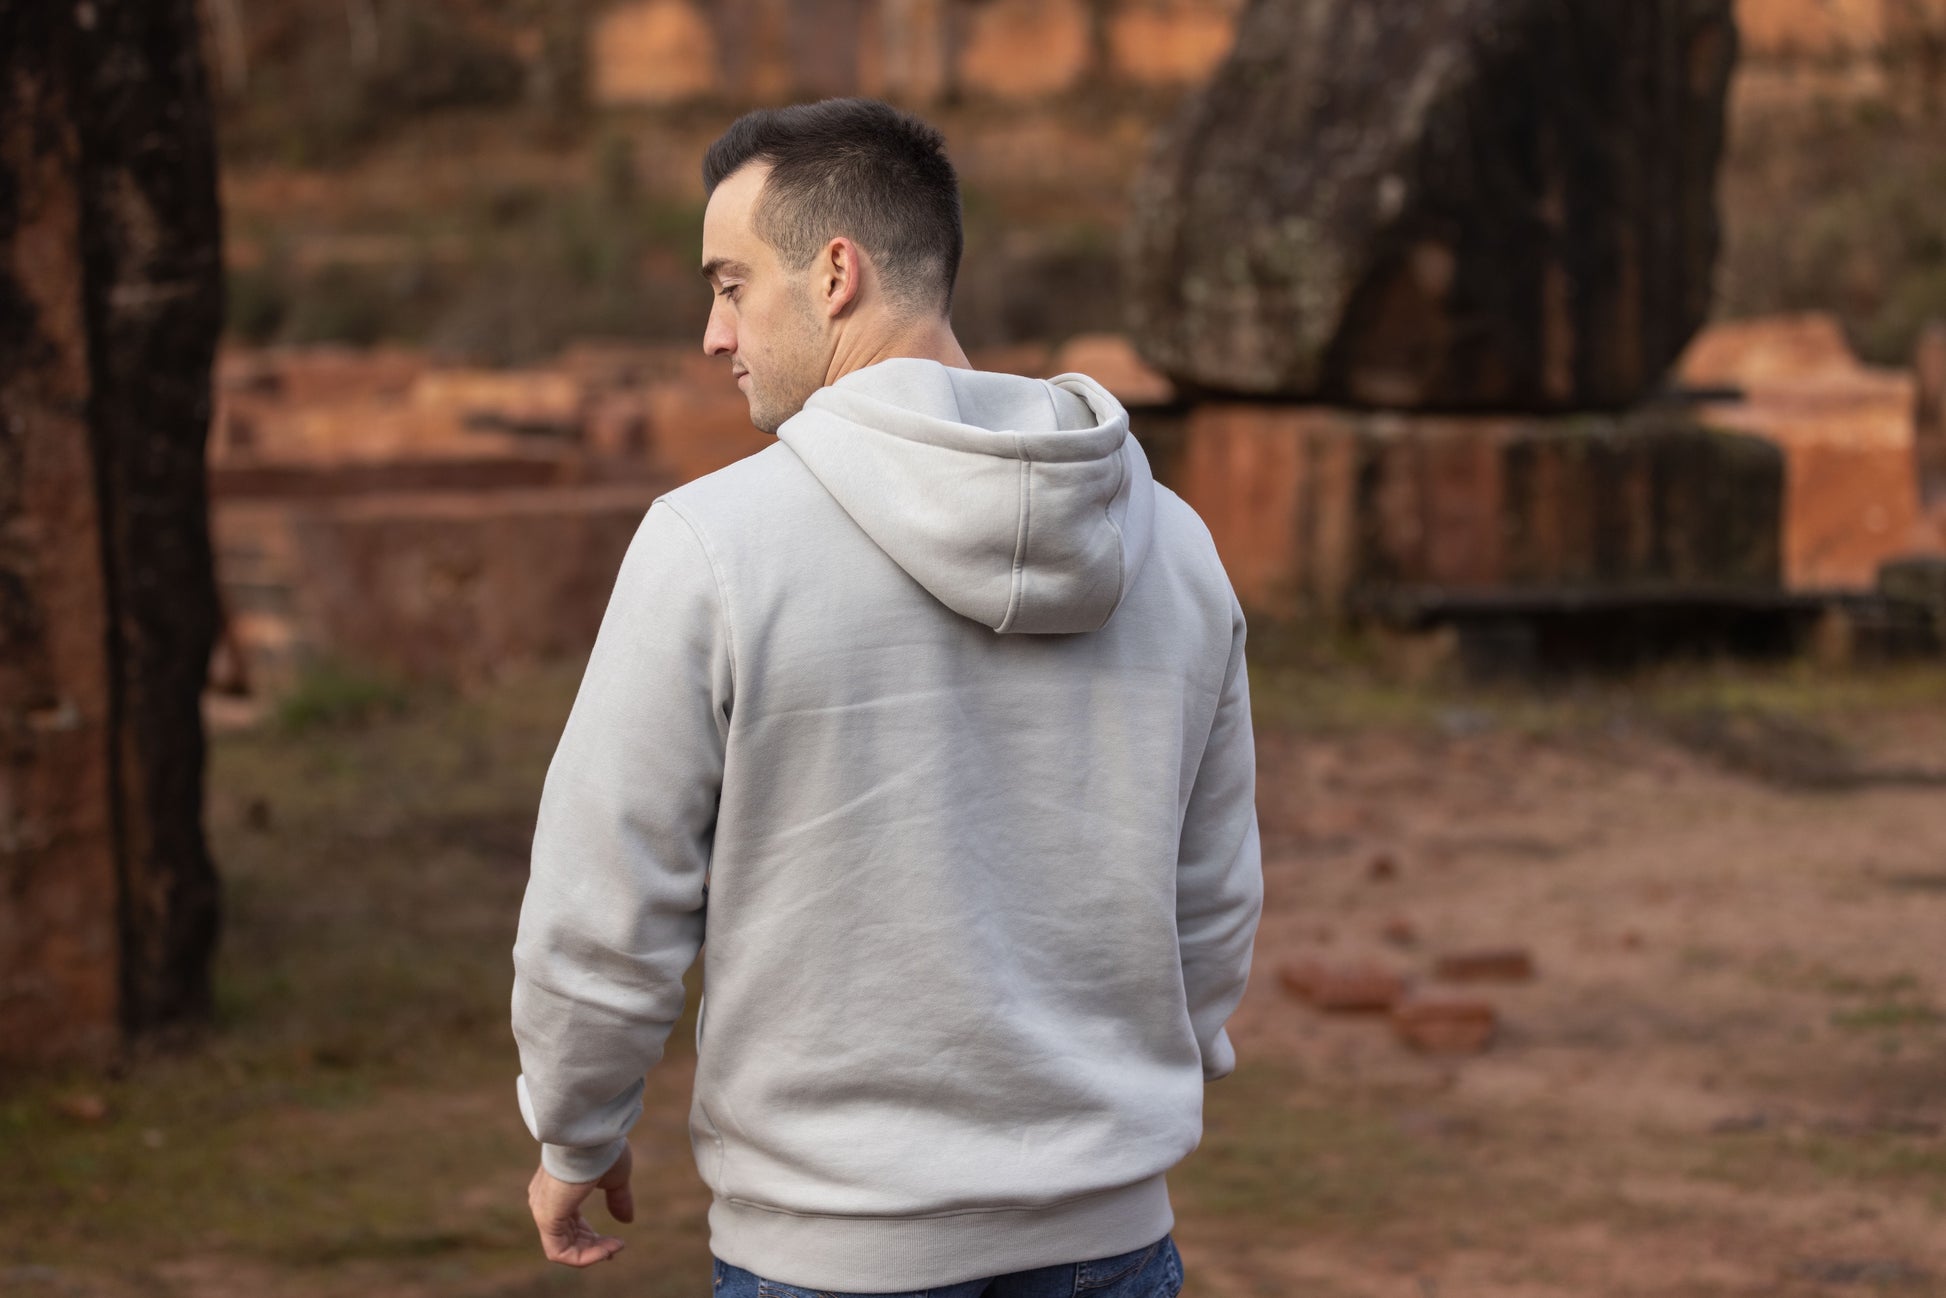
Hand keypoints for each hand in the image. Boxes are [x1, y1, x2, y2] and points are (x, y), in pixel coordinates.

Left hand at [527, 1140, 634, 1265]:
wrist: (590, 1135)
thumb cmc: (601, 1149)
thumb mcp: (615, 1177)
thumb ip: (618, 1199)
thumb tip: (627, 1220)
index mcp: (558, 1190)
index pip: (570, 1223)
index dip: (592, 1238)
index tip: (617, 1242)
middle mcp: (545, 1202)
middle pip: (567, 1237)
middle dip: (594, 1246)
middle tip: (617, 1247)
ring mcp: (543, 1211)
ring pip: (564, 1248)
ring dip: (593, 1252)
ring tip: (616, 1247)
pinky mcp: (546, 1218)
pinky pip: (561, 1252)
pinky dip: (585, 1256)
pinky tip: (608, 1248)